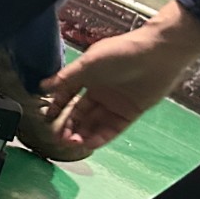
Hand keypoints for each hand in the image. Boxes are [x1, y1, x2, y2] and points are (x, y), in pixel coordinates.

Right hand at [43, 2, 199, 150]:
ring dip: (82, 134)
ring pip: (94, 124)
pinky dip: (100, 137)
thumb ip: (65, 78)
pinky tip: (89, 144)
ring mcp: (115, 104)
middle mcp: (100, 91)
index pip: (68, 96)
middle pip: (81, 114)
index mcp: (89, 76)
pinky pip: (112, 129)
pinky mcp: (129, 114)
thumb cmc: (119, 54)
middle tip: (60, 138)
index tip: (47, 120)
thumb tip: (43, 87)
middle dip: (69, 126)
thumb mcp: (87, 64)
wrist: (156, 56)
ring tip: (72, 143)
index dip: (58, 107)